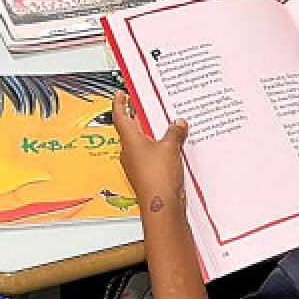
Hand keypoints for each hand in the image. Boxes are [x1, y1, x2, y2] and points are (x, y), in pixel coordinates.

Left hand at [112, 90, 188, 206]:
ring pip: (142, 141)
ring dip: (151, 131)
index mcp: (130, 140)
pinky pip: (151, 154)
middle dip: (137, 115)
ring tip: (164, 121)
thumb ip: (174, 132)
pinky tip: (172, 145)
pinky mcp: (147, 173)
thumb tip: (178, 124)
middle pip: (131, 128)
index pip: (120, 116)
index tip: (121, 93)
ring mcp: (138, 163)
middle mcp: (130, 151)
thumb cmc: (158, 179)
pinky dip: (159, 146)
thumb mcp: (170, 147)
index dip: (120, 103)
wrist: (162, 205)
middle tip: (143, 103)